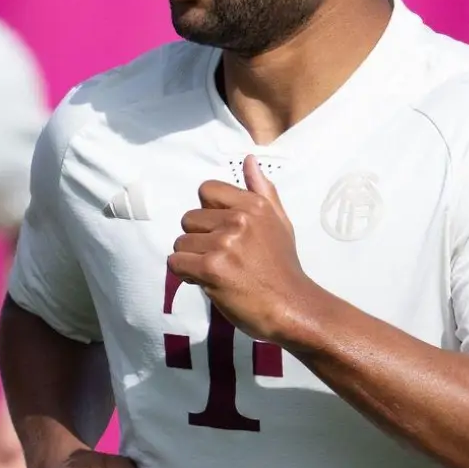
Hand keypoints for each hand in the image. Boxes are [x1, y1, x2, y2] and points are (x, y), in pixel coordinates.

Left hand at [167, 155, 319, 342]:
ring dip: (192, 259)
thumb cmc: (283, 267)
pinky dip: (185, 274)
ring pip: (181, 242)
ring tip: (218, 271)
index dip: (209, 212)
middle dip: (199, 239)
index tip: (223, 231)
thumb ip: (262, 191)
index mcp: (253, 205)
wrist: (292, 308)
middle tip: (223, 257)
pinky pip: (176, 262)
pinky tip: (206, 281)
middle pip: (189, 218)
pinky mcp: (211, 268)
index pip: (206, 190)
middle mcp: (238, 220)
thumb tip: (249, 160)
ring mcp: (224, 243)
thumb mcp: (280, 223)